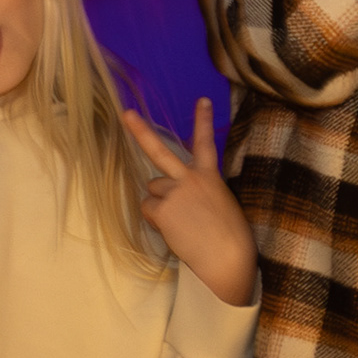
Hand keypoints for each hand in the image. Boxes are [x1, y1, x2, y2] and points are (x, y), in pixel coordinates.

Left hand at [123, 98, 258, 307]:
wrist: (227, 257)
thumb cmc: (231, 236)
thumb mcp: (222, 203)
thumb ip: (201, 190)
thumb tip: (177, 195)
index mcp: (210, 176)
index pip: (205, 143)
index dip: (203, 121)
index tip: (202, 100)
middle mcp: (190, 179)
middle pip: (160, 151)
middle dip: (141, 132)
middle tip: (127, 114)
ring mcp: (174, 192)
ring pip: (153, 191)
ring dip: (161, 204)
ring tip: (181, 222)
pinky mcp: (162, 209)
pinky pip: (149, 209)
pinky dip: (157, 220)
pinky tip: (175, 230)